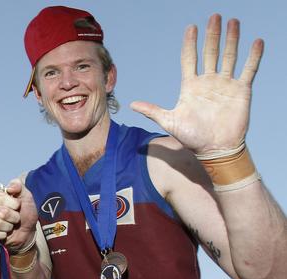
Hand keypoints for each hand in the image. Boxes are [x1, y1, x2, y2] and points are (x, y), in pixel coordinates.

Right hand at [0, 179, 37, 249]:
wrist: (27, 232)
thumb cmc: (26, 214)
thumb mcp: (26, 196)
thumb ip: (18, 186)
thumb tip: (9, 188)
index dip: (12, 204)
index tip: (18, 206)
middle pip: (1, 212)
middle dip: (13, 217)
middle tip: (16, 218)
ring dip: (8, 226)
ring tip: (10, 226)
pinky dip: (2, 235)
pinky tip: (4, 233)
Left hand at [131, 14, 262, 154]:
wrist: (214, 149)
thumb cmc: (191, 137)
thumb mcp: (169, 122)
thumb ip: (152, 111)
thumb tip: (132, 104)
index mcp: (190, 86)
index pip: (189, 58)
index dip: (190, 43)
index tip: (191, 27)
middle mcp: (208, 81)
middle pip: (210, 52)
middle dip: (212, 35)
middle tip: (214, 17)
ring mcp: (225, 84)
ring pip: (229, 56)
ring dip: (232, 39)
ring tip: (233, 22)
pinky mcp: (241, 91)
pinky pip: (249, 70)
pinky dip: (253, 56)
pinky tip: (256, 42)